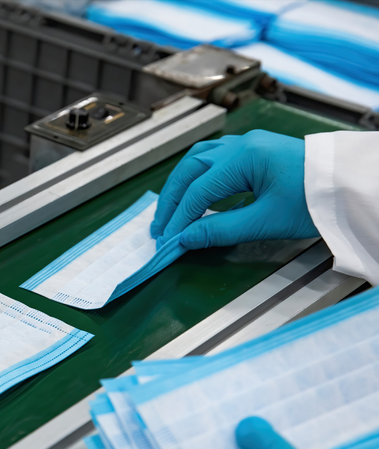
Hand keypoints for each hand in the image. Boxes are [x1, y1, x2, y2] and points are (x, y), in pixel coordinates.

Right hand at [151, 130, 317, 249]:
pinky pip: (215, 159)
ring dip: (182, 185)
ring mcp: (249, 144)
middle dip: (171, 199)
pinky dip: (199, 177)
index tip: (168, 240)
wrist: (351, 186)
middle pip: (190, 169)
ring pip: (200, 159)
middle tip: (161, 227)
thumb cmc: (316, 200)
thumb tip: (186, 239)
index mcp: (244, 157)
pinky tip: (197, 194)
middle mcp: (242, 145)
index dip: (179, 218)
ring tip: (172, 210)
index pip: (197, 191)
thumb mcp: (266, 221)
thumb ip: (220, 230)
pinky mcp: (257, 151)